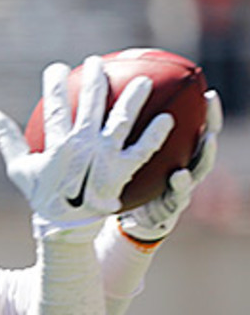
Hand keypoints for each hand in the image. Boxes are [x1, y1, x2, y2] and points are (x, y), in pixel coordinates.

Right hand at [0, 56, 173, 239]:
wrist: (66, 225)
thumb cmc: (43, 196)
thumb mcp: (20, 170)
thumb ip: (10, 141)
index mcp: (57, 145)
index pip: (55, 107)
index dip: (54, 85)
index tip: (56, 68)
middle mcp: (82, 147)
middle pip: (90, 105)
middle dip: (93, 79)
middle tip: (96, 62)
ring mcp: (104, 158)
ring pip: (120, 121)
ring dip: (132, 99)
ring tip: (142, 81)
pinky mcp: (121, 171)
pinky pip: (142, 150)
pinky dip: (155, 135)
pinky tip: (167, 120)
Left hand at [118, 89, 222, 242]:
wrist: (127, 223)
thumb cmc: (128, 187)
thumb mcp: (121, 162)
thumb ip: (120, 139)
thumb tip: (103, 107)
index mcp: (175, 155)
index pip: (194, 128)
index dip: (203, 111)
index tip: (205, 91)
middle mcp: (184, 168)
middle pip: (204, 142)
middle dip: (210, 121)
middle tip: (210, 102)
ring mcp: (182, 189)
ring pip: (201, 167)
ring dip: (207, 152)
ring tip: (209, 138)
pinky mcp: (172, 209)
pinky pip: (180, 195)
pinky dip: (182, 184)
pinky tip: (180, 174)